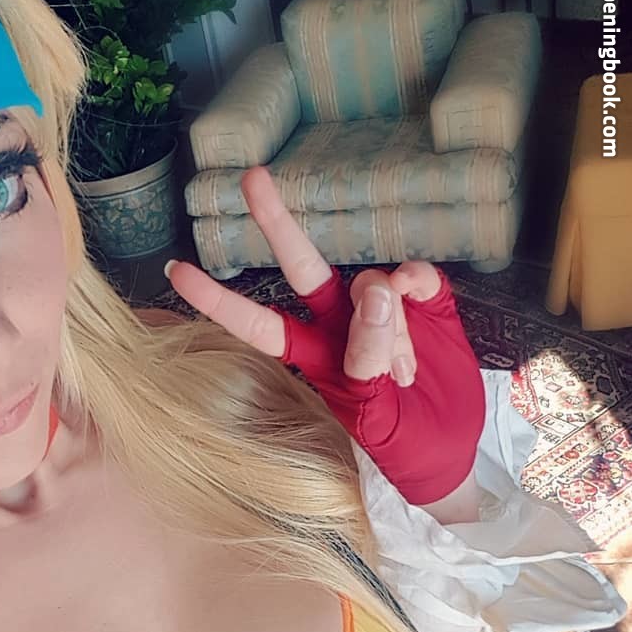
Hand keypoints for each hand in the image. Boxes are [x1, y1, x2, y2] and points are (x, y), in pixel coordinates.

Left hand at [165, 168, 484, 506]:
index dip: (218, 301)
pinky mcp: (425, 302)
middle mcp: (339, 326)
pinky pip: (414, 274)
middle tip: (252, 179)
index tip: (176, 269)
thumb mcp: (379, 417)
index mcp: (313, 359)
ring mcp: (384, 310)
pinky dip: (416, 282)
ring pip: (371, 283)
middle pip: (302, 268)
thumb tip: (371, 289)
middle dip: (277, 224)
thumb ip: (368, 359)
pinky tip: (421, 299)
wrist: (455, 452)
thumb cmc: (404, 448)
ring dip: (390, 325)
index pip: (258, 325)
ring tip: (406, 374)